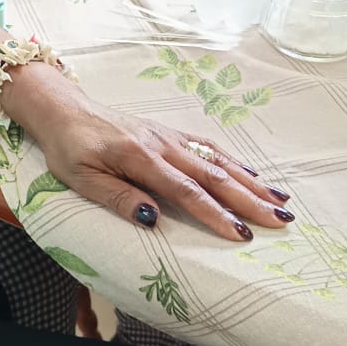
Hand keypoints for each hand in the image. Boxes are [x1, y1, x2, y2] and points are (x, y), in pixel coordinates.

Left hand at [0, 63, 293, 240]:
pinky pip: (207, 147)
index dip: (216, 214)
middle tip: (281, 222)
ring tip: (281, 201)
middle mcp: (162, 145)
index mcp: (140, 158)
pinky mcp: (169, 133)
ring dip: (250, 182)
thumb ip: (117, 197)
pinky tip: (252, 175)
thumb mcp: (80, 178)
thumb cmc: (69, 148)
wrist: (65, 110)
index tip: (242, 234)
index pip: (186, 192)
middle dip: (249, 200)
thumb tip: (152, 218)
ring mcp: (169, 137)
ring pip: (217, 161)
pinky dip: (233, 162)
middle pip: (213, 176)